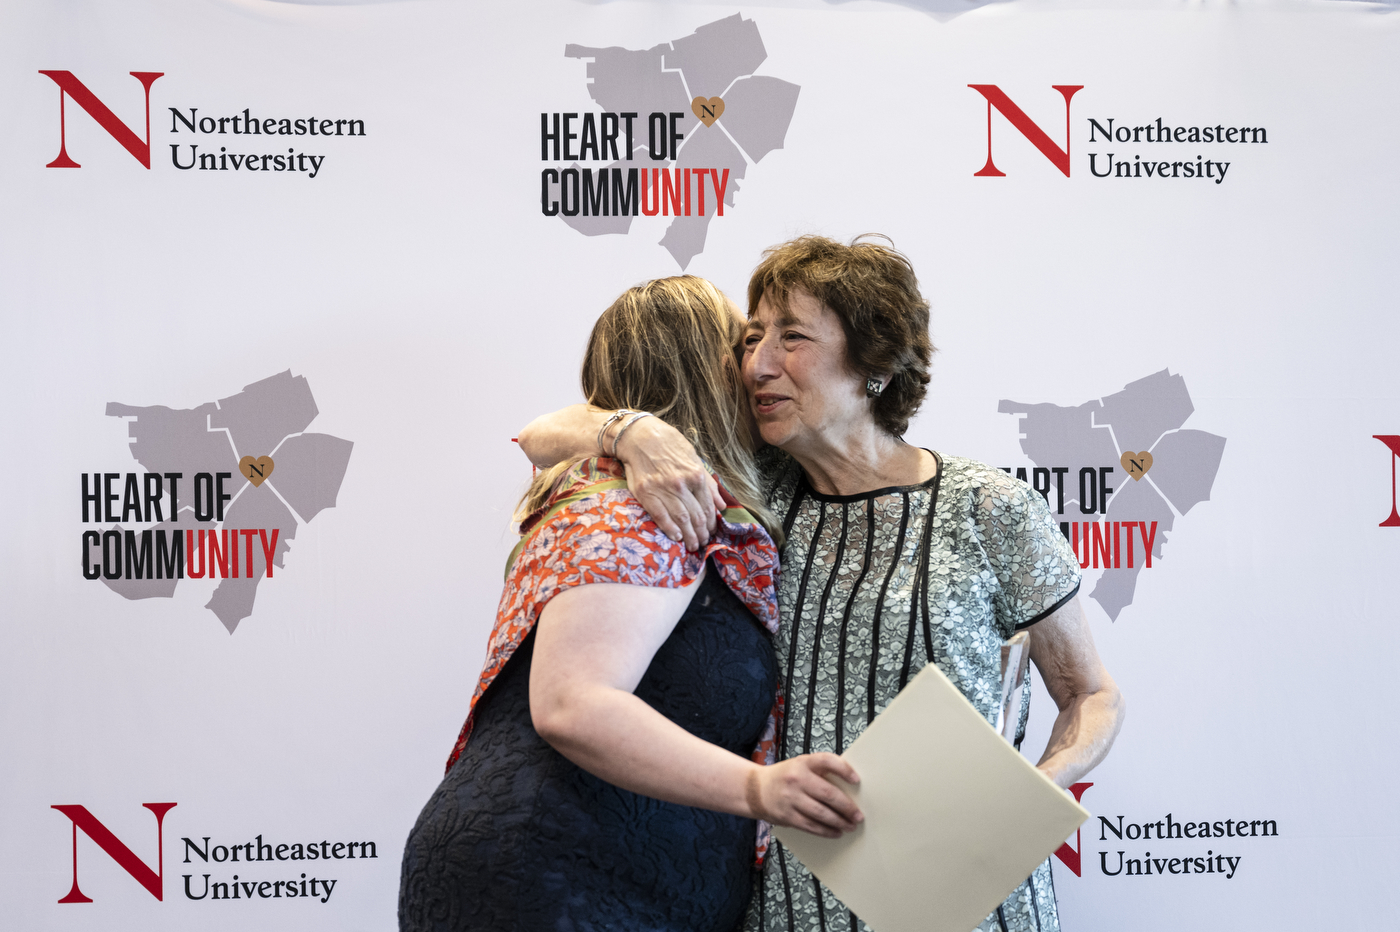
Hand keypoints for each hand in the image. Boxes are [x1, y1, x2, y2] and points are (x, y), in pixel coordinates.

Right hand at [615, 416, 724, 550]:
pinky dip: (670, 529)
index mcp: (695, 475)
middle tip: (703, 543)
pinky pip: (661, 516)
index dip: (710, 523)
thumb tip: (721, 504)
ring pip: (681, 519)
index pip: (707, 507)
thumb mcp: (693, 458)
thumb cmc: (668, 445)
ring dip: (689, 536)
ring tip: (692, 545)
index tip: (711, 532)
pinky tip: (676, 538)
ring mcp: (663, 490)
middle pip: (696, 517)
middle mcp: (682, 484)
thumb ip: (708, 482)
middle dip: (701, 533)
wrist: (640, 437)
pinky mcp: (647, 494)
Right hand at [746, 754, 862, 838]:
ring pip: (821, 813)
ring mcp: (791, 799)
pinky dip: (826, 831)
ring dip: (839, 822)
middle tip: (858, 815)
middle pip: (828, 794)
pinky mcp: (787, 816)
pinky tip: (835, 832)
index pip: (827, 761)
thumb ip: (821, 770)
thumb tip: (848, 786)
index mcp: (803, 763)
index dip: (844, 769)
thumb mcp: (800, 764)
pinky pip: (811, 826)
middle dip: (847, 807)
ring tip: (850, 826)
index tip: (857, 780)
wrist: (755, 790)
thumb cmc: (784, 777)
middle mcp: (797, 779)